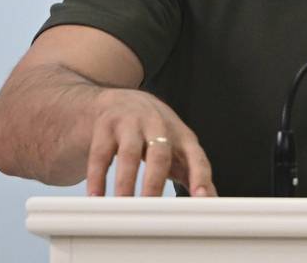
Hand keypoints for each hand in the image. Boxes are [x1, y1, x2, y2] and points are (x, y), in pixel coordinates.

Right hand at [85, 89, 215, 196]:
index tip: (201, 197)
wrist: (121, 100)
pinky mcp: (106, 126)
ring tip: (122, 205)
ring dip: (125, 182)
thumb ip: (193, 173)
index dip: (200, 176)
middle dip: (155, 182)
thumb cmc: (156, 131)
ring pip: (129, 154)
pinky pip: (100, 154)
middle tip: (151, 207)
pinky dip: (97, 177)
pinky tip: (96, 196)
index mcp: (181, 135)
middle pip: (160, 154)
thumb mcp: (178, 147)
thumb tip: (210, 201)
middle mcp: (158, 125)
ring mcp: (131, 123)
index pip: (196, 156)